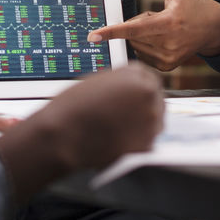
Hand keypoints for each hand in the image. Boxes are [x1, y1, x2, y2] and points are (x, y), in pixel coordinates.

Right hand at [0, 65, 163, 203]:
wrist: (63, 134)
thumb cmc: (73, 108)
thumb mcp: (99, 82)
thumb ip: (121, 84)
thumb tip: (132, 92)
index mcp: (136, 74)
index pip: (150, 79)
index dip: (141, 90)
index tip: (134, 99)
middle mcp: (147, 93)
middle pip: (156, 100)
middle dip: (144, 107)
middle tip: (126, 118)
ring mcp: (150, 119)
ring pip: (155, 122)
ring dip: (142, 126)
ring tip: (116, 130)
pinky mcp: (146, 144)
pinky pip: (147, 143)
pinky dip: (135, 144)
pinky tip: (116, 143)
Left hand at [86, 0, 219, 70]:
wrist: (213, 30)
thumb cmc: (194, 4)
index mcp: (170, 23)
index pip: (135, 28)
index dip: (112, 31)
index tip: (93, 36)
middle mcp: (169, 44)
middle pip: (133, 34)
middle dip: (138, 22)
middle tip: (157, 16)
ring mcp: (168, 58)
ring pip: (136, 44)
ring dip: (142, 34)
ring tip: (163, 27)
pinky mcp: (167, 66)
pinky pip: (142, 54)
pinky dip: (146, 44)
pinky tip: (163, 38)